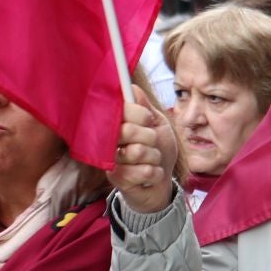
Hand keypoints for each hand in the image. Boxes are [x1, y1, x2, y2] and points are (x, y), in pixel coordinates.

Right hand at [109, 99, 176, 213]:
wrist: (160, 183)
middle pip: (128, 130)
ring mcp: (111, 159)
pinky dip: (155, 173)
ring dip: (154, 158)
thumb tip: (132, 86)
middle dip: (150, 138)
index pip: (122, 109)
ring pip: (137, 152)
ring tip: (152, 161)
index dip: (140, 114)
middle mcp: (110, 139)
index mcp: (119, 123)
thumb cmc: (159, 151)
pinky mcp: (116, 178)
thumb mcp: (159, 125)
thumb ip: (146, 108)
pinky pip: (143, 171)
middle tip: (152, 144)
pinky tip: (150, 175)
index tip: (149, 121)